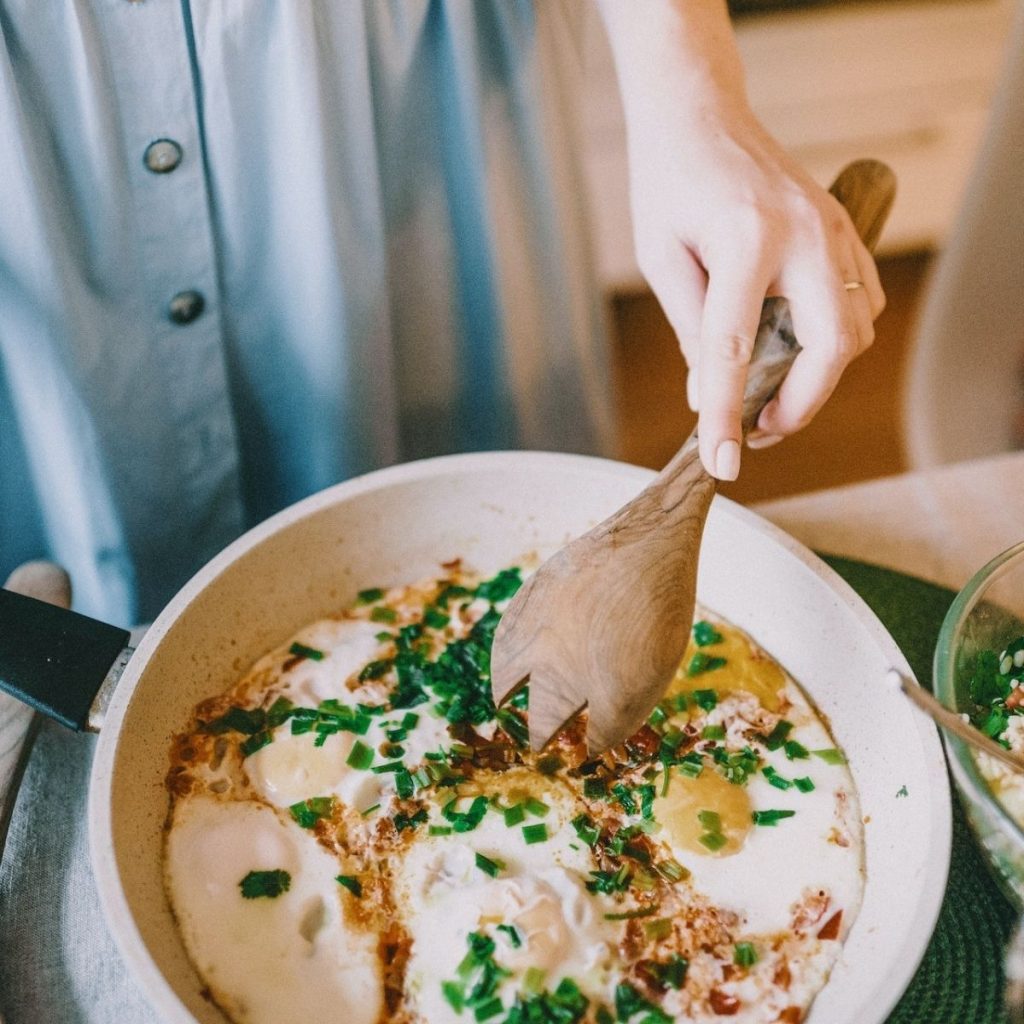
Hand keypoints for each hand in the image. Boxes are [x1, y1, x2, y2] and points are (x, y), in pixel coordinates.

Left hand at [628, 100, 884, 478]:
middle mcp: (805, 236)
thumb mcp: (663, 259)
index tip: (722, 464)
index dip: (726, 415)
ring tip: (770, 394)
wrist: (701, 115)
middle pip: (832, 346)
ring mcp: (834, 230)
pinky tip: (796, 349)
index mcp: (748, 241)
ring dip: (820, 375)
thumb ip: (691, 330)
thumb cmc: (670, 182)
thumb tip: (707, 396)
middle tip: (758, 429)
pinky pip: (862, 299)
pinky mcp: (844, 229)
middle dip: (801, 404)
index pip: (735, 351)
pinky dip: (836, 339)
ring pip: (856, 328)